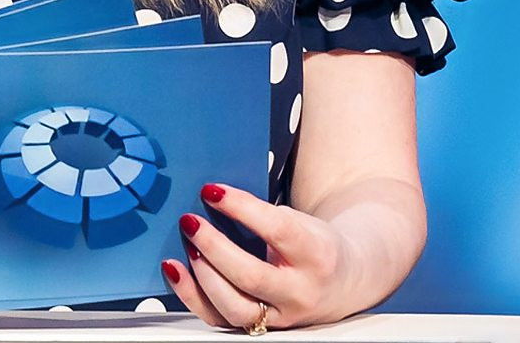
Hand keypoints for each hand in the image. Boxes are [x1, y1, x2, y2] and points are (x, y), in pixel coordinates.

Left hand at [159, 182, 355, 330]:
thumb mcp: (301, 223)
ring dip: (202, 275)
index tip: (212, 191)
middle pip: (250, 275)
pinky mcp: (260, 328)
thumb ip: (263, 216)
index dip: (241, 208)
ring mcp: (281, 316)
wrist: (343, 282)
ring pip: (234, 306)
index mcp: (316, 255)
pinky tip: (176, 271)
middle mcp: (300, 291)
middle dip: (213, 247)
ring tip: (187, 245)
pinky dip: (192, 295)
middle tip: (190, 222)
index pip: (276, 230)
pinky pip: (220, 320)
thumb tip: (211, 201)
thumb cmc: (314, 246)